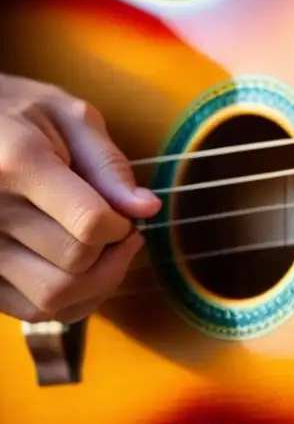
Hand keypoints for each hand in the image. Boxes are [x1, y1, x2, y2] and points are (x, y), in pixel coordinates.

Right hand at [0, 75, 161, 322]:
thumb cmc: (20, 113)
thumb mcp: (69, 116)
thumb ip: (109, 164)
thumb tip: (147, 208)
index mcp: (17, 163)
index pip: (89, 223)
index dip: (121, 226)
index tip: (124, 214)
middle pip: (75, 263)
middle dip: (114, 252)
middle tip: (120, 231)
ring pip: (52, 298)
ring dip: (96, 284)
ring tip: (105, 254)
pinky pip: (30, 311)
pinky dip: (69, 302)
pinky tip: (82, 274)